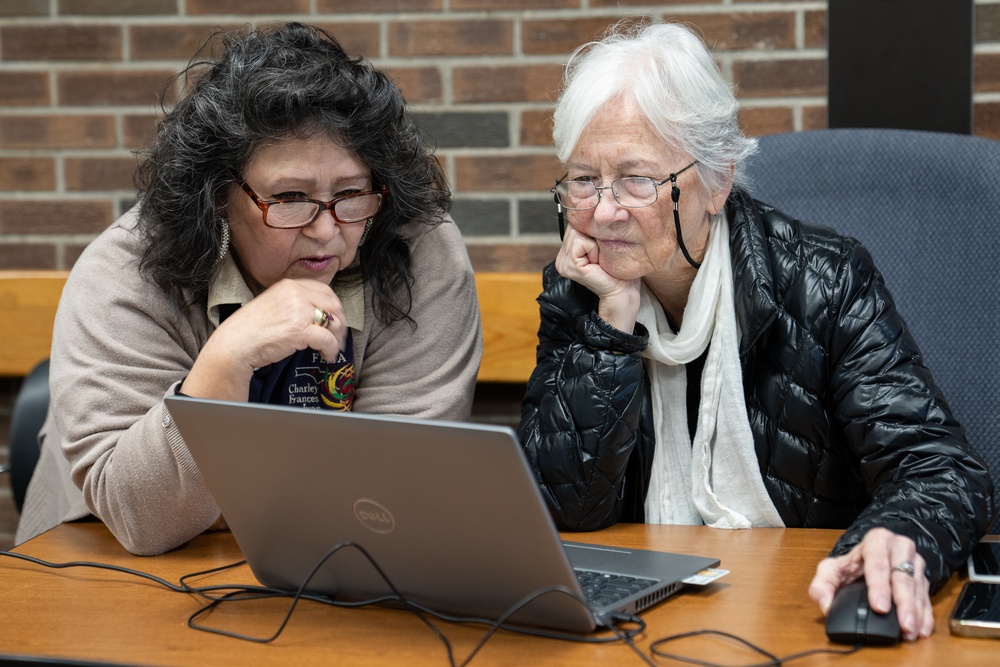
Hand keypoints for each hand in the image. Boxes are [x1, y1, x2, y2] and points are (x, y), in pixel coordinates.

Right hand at [183, 278, 347, 400]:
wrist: (234, 344)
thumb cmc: (250, 329)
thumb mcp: (273, 304)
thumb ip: (293, 303)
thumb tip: (317, 313)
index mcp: (289, 285)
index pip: (325, 290)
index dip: (334, 306)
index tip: (334, 319)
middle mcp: (296, 293)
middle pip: (334, 304)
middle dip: (340, 322)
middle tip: (338, 336)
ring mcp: (299, 310)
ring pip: (334, 321)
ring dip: (337, 337)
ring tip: (332, 348)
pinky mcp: (300, 330)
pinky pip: (328, 339)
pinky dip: (331, 350)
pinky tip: (327, 356)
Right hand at [554, 225, 639, 330]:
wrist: (623, 290)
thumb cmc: (618, 268)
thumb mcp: (603, 243)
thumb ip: (592, 229)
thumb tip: (592, 206)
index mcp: (567, 252)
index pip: (574, 224)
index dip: (590, 229)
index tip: (600, 245)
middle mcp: (561, 258)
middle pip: (574, 226)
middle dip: (592, 236)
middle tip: (601, 255)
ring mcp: (562, 263)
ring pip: (577, 233)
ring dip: (594, 243)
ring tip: (599, 259)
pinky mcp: (568, 266)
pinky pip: (580, 242)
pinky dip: (593, 249)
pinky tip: (596, 263)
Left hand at [809, 527, 933, 641]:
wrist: (874, 554)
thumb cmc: (852, 564)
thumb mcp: (832, 568)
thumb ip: (822, 585)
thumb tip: (826, 606)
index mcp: (876, 541)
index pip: (878, 562)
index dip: (879, 586)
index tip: (880, 607)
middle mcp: (899, 548)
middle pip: (903, 577)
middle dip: (904, 603)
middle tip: (903, 625)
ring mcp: (915, 562)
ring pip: (917, 588)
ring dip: (916, 612)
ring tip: (911, 631)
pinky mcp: (923, 578)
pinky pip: (927, 598)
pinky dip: (925, 616)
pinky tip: (922, 630)